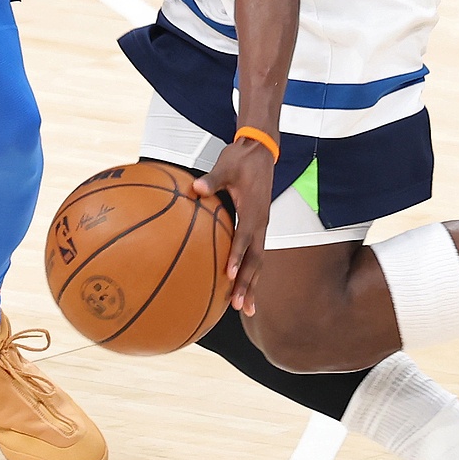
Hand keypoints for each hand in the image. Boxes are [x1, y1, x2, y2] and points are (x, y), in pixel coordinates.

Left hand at [195, 137, 273, 314]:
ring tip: (245, 308)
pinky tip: (243, 286)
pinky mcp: (259, 225)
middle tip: (238, 305)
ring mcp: (262, 225)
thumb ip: (212, 179)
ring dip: (252, 284)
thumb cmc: (241, 159)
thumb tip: (196, 188)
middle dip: (248, 283)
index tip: (230, 274)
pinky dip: (251, 272)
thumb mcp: (225, 166)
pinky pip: (256, 253)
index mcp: (253, 210)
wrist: (260, 151)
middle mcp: (261, 222)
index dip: (238, 257)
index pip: (245, 238)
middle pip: (256, 259)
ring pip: (258, 260)